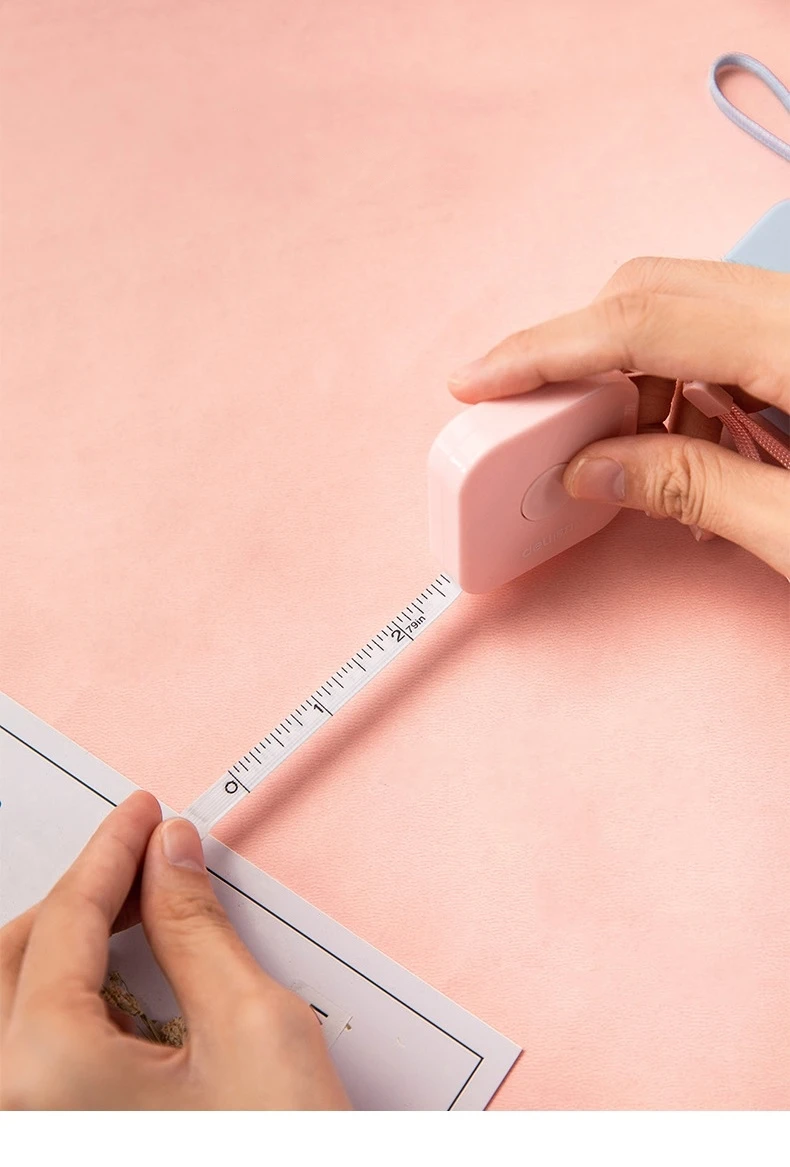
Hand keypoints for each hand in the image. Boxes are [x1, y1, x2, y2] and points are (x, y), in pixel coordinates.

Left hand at [0, 792, 349, 1109]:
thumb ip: (197, 925)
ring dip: (67, 948)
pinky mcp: (57, 1143)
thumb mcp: (252, 1026)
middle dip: (80, 895)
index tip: (140, 815)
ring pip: (15, 1008)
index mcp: (46, 1072)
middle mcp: (16, 1109)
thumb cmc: (279, 1166)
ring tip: (139, 914)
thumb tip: (172, 858)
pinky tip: (125, 989)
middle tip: (143, 858)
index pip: (66, 921)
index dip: (111, 851)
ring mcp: (31, 1131)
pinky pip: (30, 1057)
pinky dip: (69, 1006)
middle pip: (15, 959)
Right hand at [449, 258, 789, 576]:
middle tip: (537, 420)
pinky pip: (726, 335)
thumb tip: (592, 470)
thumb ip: (695, 490)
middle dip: (580, 356)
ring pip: (687, 309)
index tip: (479, 382)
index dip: (545, 351)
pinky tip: (694, 451)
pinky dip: (687, 387)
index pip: (641, 320)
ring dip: (639, 380)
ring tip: (637, 460)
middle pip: (653, 292)